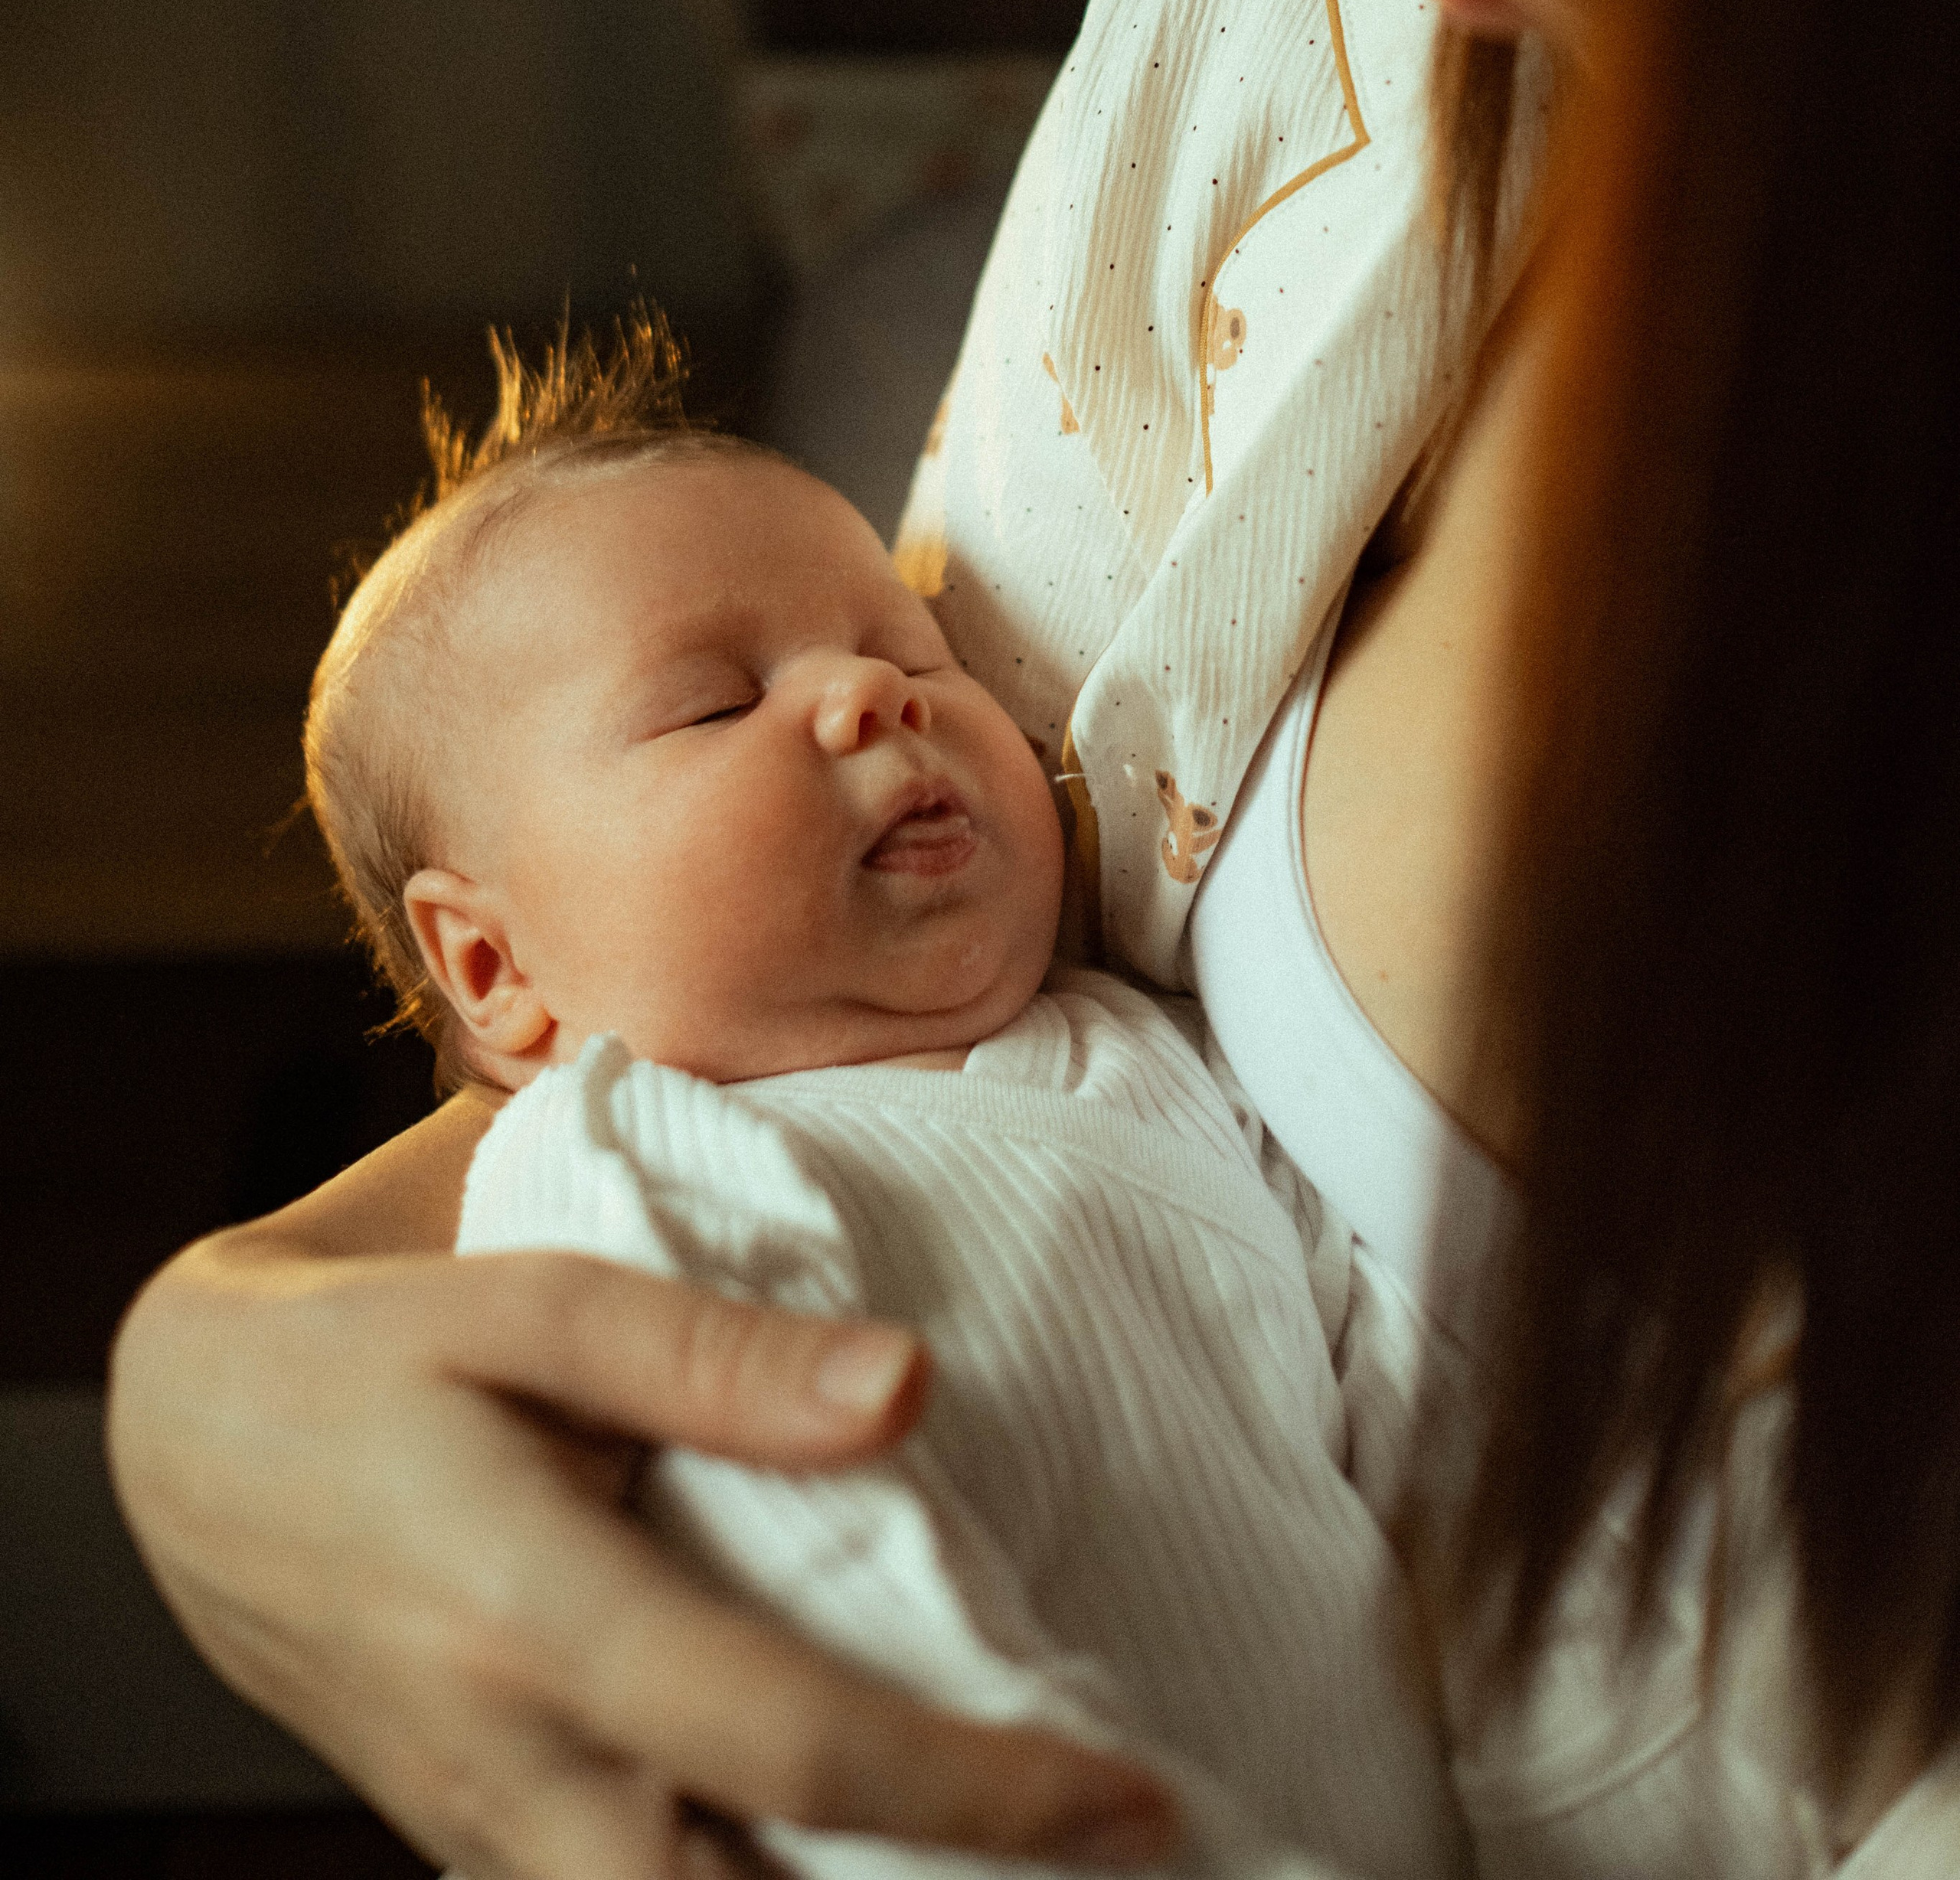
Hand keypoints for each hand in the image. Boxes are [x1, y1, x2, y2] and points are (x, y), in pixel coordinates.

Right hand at [108, 1224, 1177, 1879]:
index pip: (792, 1743)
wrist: (195, 1450)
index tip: (1129, 1796)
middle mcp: (516, 1765)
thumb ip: (715, 1353)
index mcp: (537, 1617)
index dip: (977, 1789)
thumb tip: (911, 1387)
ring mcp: (494, 1831)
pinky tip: (876, 1852)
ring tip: (1030, 1870)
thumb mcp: (528, 1296)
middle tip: (1118, 1868)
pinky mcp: (490, 1843)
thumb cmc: (376, 1351)